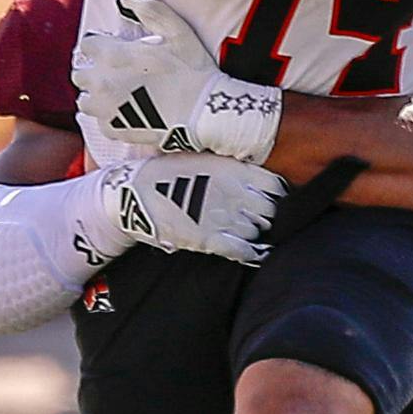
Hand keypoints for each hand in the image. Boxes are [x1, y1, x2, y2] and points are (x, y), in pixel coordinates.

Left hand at [72, 1, 280, 163]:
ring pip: (84, 99)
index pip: (87, 45)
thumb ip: (148, 10)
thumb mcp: (176, 30)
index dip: (102, 44)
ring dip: (96, 95)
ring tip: (117, 93)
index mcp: (111, 55)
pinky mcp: (113, 129)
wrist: (203, 113)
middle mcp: (101, 82)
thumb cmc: (192, 70)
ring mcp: (105, 109)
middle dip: (94, 70)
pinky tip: (128, 111)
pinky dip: (110, 116)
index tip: (115, 48)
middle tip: (117, 72)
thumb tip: (125, 1)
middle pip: (80, 73)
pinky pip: (100, 121)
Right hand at [101, 154, 284, 266]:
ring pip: (257, 230)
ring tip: (247, 233)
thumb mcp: (202, 159)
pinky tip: (254, 254)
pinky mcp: (209, 239)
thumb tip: (251, 175)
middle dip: (268, 215)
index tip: (274, 200)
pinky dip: (252, 254)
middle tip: (259, 218)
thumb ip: (229, 168)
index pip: (275, 185)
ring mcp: (223, 217)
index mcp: (233, 170)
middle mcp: (234, 193)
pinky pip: (243, 250)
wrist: (135, 192)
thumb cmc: (166, 172)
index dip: (277, 195)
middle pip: (271, 210)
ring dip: (255, 233)